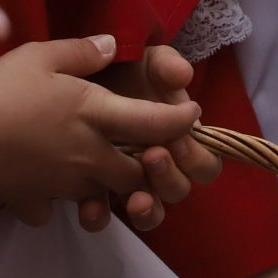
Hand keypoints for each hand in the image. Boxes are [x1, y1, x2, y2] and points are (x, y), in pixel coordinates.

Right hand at [0, 33, 203, 229]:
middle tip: (146, 149)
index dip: (182, 121)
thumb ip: (82, 51)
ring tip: (98, 168)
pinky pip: (58, 208)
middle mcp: (90, 156)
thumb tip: (111, 44)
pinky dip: (60, 200)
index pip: (157, 124)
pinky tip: (48, 186)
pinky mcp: (37, 203)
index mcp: (95, 116)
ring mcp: (64, 185)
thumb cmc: (0, 92)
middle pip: (138, 172)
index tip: (192, 114)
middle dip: (149, 165)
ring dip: (109, 185)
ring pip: (104, 195)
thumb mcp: (41, 55)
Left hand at [98, 43, 223, 207]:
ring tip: (134, 200)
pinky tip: (90, 207)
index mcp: (179, 138)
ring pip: (149, 213)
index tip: (178, 138)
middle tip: (151, 156)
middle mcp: (158, 166)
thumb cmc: (120, 71)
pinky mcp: (93, 191)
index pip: (205, 163)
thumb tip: (183, 76)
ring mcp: (127, 183)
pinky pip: (101, 217)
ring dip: (147, 209)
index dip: (196, 157)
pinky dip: (99, 217)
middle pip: (179, 190)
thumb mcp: (144, 60)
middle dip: (169, 178)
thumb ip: (166, 64)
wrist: (72, 79)